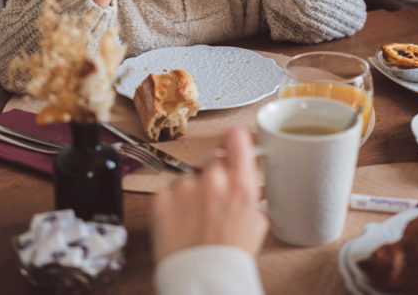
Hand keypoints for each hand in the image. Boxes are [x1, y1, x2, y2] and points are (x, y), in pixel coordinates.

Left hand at [151, 127, 268, 260]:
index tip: (233, 141)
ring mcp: (185, 188)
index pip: (236, 137)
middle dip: (214, 173)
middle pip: (213, 158)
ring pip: (189, 178)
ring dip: (192, 193)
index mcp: (240, 185)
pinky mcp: (161, 199)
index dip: (235, 138)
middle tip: (213, 198)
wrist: (203, 282)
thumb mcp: (256, 224)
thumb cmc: (229, 258)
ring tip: (195, 220)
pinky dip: (172, 205)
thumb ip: (252, 195)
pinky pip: (168, 192)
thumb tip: (251, 182)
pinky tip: (180, 223)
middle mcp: (213, 181)